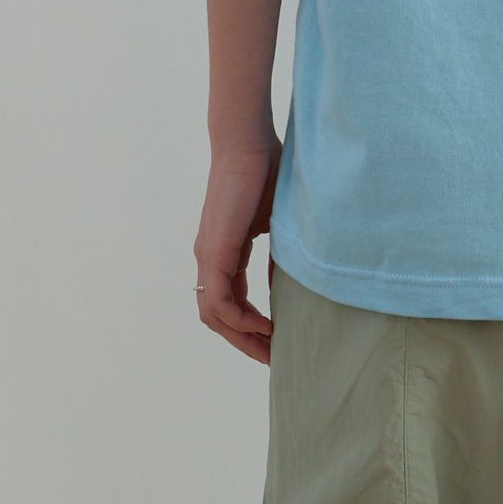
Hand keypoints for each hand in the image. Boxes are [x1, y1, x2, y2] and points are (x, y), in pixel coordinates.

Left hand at [195, 132, 279, 361]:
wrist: (249, 143)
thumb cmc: (268, 173)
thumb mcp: (280, 226)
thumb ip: (281, 257)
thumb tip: (294, 288)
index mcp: (224, 252)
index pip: (229, 302)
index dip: (250, 327)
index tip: (277, 342)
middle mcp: (210, 258)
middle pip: (217, 317)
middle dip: (245, 342)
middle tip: (273, 359)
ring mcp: (208, 255)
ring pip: (214, 314)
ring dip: (241, 337)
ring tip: (271, 349)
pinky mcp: (213, 250)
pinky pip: (219, 300)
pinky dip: (240, 320)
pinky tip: (265, 327)